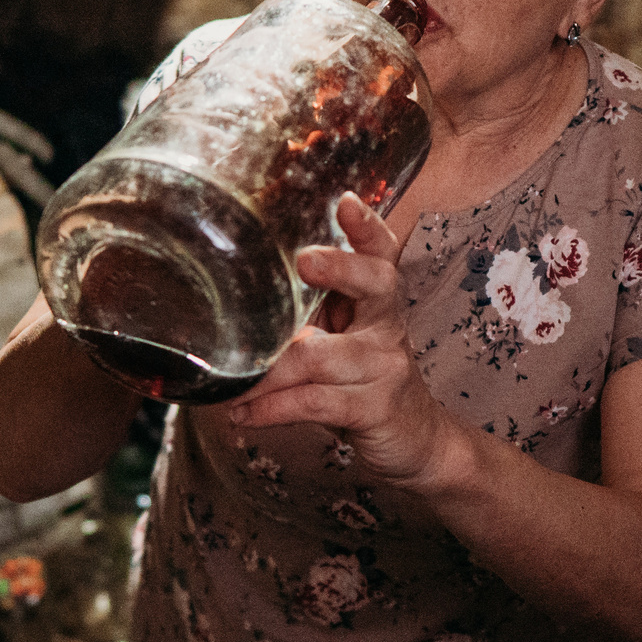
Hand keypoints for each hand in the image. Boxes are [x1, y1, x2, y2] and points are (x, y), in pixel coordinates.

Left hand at [228, 194, 457, 487]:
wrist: (415, 440)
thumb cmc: (361, 381)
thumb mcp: (342, 339)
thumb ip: (308, 314)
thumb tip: (234, 298)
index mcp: (376, 301)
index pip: (380, 253)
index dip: (366, 226)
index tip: (347, 201)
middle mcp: (386, 326)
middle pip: (373, 282)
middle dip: (338, 268)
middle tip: (304, 261)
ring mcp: (384, 367)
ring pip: (318, 357)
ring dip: (264, 373)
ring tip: (227, 384)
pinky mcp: (374, 408)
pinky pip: (313, 402)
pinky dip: (270, 409)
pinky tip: (242, 414)